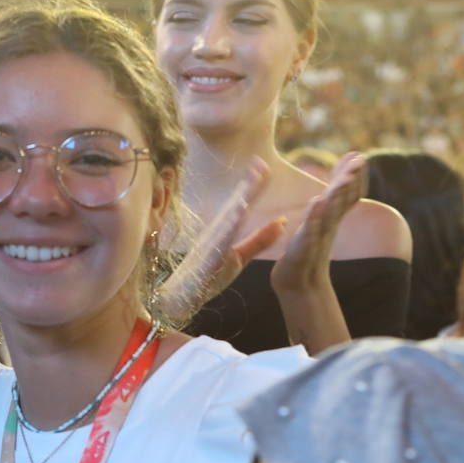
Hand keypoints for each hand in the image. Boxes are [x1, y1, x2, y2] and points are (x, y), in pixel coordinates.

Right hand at [160, 157, 284, 324]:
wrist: (180, 299)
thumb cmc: (208, 278)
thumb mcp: (240, 256)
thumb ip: (261, 239)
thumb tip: (283, 221)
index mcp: (225, 230)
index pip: (241, 204)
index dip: (253, 185)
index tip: (263, 165)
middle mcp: (217, 232)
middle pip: (236, 205)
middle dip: (249, 185)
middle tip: (261, 163)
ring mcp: (211, 244)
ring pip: (229, 218)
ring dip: (241, 200)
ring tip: (254, 183)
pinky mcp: (208, 258)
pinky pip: (220, 239)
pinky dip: (230, 225)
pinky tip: (239, 213)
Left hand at [271, 153, 367, 295]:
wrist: (299, 285)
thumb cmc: (308, 250)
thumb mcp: (322, 223)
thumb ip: (331, 203)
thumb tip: (341, 180)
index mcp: (331, 218)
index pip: (348, 195)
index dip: (355, 177)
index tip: (359, 155)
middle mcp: (328, 226)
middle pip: (344, 200)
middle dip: (352, 180)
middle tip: (360, 160)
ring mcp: (317, 238)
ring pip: (330, 214)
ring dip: (337, 196)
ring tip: (342, 180)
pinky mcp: (302, 249)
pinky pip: (310, 232)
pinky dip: (314, 218)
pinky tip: (316, 203)